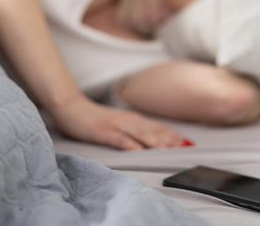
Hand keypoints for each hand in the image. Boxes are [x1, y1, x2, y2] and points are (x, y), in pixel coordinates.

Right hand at [51, 96, 191, 149]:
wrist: (71, 107)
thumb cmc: (95, 117)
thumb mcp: (119, 122)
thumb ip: (134, 129)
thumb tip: (152, 139)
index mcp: (133, 119)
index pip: (158, 127)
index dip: (174, 135)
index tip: (189, 143)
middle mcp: (128, 120)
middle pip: (154, 131)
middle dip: (171, 139)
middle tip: (187, 147)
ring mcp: (116, 125)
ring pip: (141, 134)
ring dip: (157, 142)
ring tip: (170, 149)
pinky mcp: (103, 132)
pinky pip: (119, 139)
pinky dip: (131, 145)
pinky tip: (140, 152)